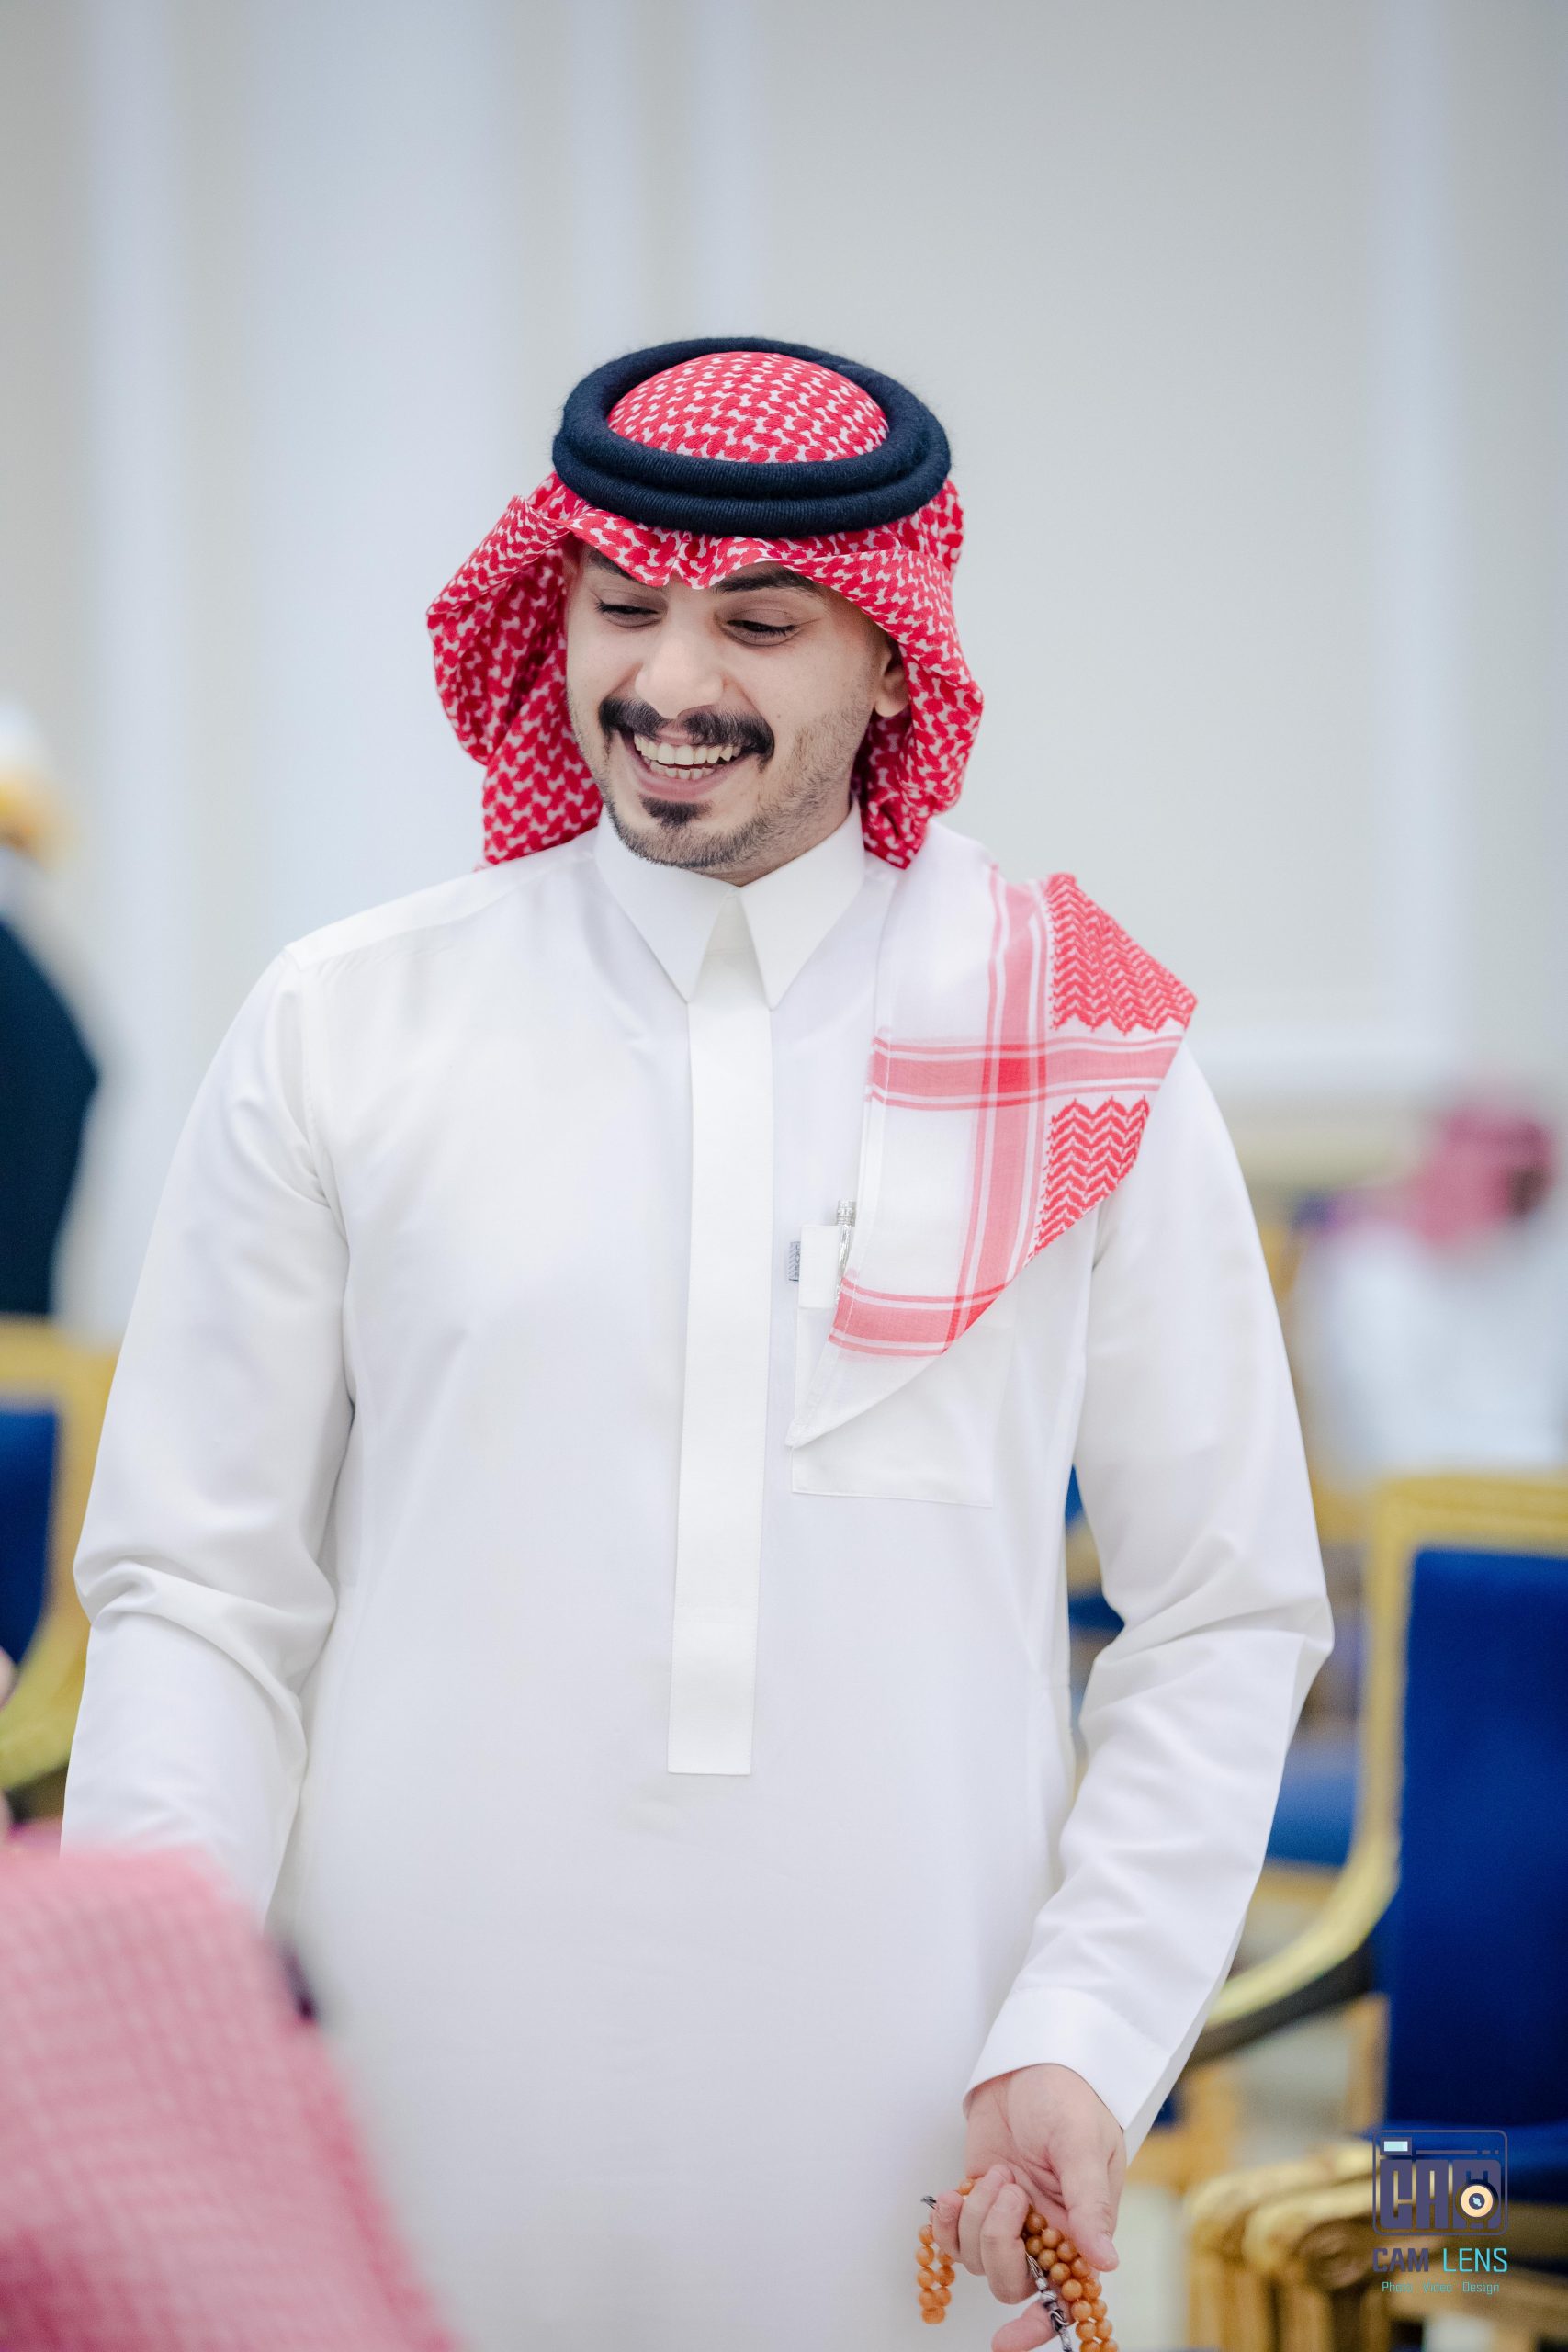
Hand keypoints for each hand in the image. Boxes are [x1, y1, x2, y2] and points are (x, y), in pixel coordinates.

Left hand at [930, 2064, 1124, 2351]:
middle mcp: (1045, 2233)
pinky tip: (950, 2195)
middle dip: (1000, 2245)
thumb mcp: (1082, 2144)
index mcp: (1081, 2229)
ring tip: (997, 2172)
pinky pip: (953, 2235)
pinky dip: (945, 2222)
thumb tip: (1105, 2264)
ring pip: (979, 2259)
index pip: (1065, 2296)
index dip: (1038, 2326)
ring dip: (976, 2220)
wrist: (1033, 2061)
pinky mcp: (978, 2199)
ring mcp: (1009, 2217)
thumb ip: (1090, 2203)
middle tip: (1009, 2189)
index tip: (1008, 2341)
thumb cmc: (1070, 2097)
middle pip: (1012, 2281)